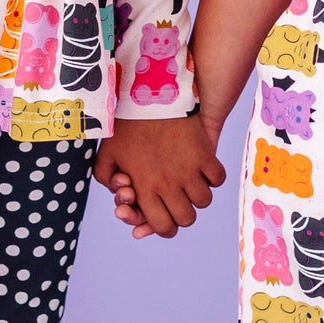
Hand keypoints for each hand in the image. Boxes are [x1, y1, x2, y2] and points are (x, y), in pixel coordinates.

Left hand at [94, 114, 224, 237]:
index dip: (163, 228)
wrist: (150, 94)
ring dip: (198, 197)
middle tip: (178, 203)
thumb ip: (106, 178)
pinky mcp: (204, 154)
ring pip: (203, 202)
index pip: (161, 225)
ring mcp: (189, 170)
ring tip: (190, 185)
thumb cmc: (126, 124)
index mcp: (144, 187)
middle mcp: (168, 184)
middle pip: (186, 219)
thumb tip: (120, 195)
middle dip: (182, 216)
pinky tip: (203, 171)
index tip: (165, 220)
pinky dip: (212, 178)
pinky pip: (218, 179)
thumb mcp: (106, 153)